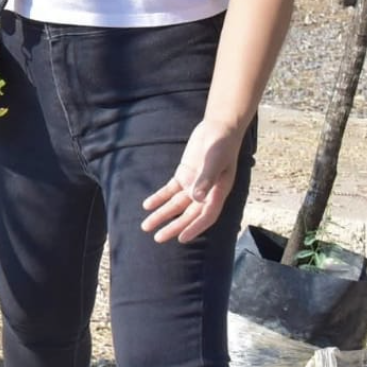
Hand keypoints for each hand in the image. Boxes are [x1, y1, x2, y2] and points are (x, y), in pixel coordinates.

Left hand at [142, 119, 246, 243]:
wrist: (218, 128)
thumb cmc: (221, 144)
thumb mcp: (214, 160)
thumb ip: (206, 179)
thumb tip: (197, 199)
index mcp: (218, 192)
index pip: (206, 215)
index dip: (194, 228)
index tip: (181, 239)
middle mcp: (206, 192)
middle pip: (188, 214)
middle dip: (173, 226)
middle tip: (158, 238)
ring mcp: (194, 184)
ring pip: (176, 204)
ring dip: (162, 214)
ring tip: (146, 226)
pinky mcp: (184, 175)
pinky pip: (170, 190)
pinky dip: (159, 198)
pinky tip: (147, 205)